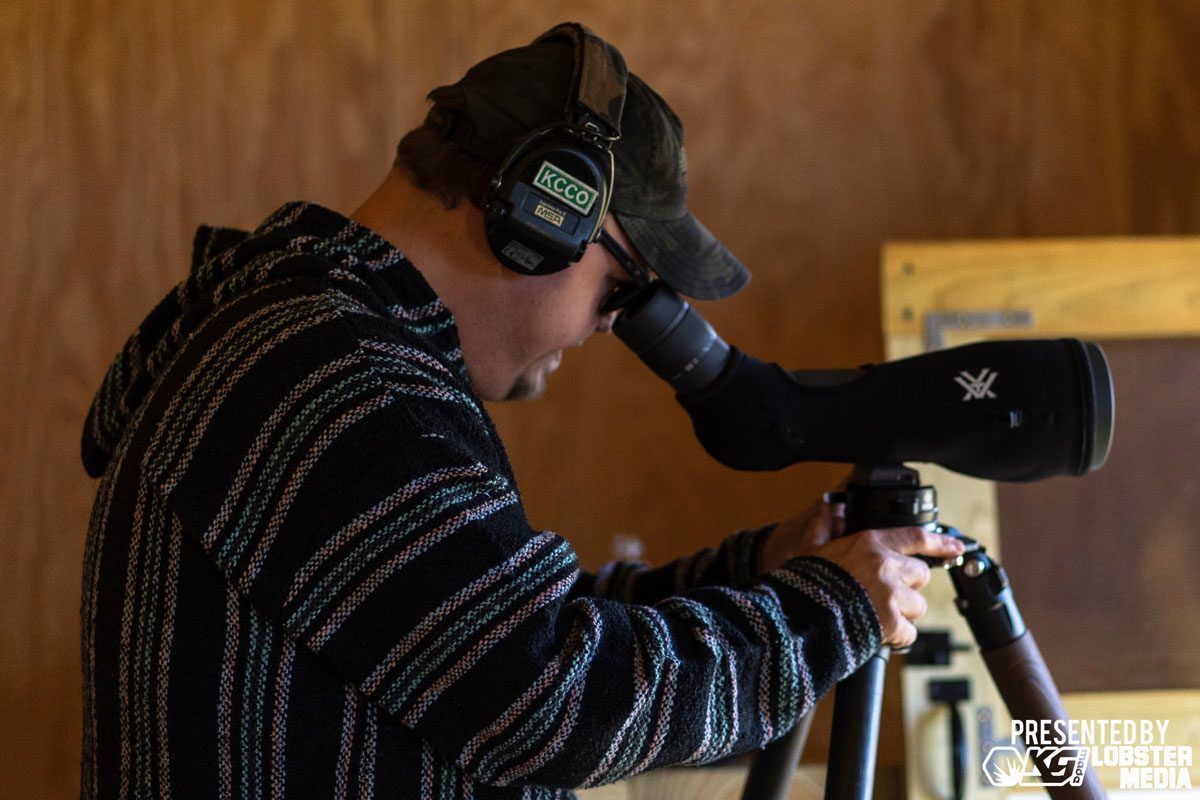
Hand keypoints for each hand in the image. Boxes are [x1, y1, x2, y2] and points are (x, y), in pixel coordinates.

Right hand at [759, 491, 963, 647]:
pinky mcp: (890, 621)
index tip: (956, 547)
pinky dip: (896, 638)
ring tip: (877, 617)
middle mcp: (885, 564)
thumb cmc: (803, 583)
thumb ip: (823, 528)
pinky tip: (877, 635)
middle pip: (920, 576)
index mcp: (869, 543)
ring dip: (902, 615)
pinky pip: (908, 633)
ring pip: (918, 606)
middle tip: (886, 597)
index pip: (916, 536)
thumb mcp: (810, 550)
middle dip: (907, 588)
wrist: (797, 617)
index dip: (940, 542)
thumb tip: (828, 509)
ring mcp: (890, 593)